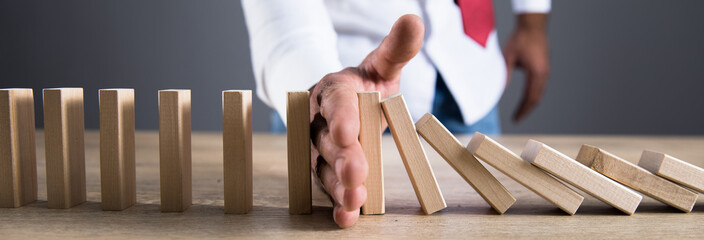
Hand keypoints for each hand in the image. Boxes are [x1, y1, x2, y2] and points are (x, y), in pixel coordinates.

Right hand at [308, 15, 423, 227]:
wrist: (344, 103)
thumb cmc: (365, 85)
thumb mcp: (382, 65)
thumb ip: (396, 48)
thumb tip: (414, 19)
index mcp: (333, 90)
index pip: (335, 103)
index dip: (341, 118)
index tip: (348, 134)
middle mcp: (320, 120)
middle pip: (327, 141)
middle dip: (343, 159)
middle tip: (357, 175)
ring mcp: (319, 148)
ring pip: (325, 168)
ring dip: (338, 186)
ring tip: (355, 202)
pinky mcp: (325, 170)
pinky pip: (328, 187)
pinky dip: (336, 204)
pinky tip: (347, 218)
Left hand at [503, 13, 549, 121]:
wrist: (533, 25)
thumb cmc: (520, 39)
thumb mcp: (508, 57)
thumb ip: (505, 75)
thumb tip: (499, 91)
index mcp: (537, 73)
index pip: (530, 98)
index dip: (523, 110)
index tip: (515, 119)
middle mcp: (544, 73)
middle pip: (537, 98)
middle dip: (526, 110)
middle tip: (517, 119)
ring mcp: (545, 70)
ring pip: (539, 92)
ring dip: (530, 102)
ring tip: (520, 111)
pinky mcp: (544, 67)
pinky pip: (539, 85)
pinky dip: (533, 94)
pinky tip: (526, 98)